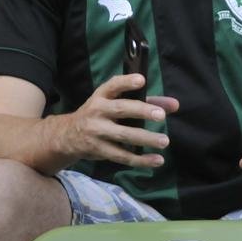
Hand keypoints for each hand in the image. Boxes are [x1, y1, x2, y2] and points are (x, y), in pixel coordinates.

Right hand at [58, 74, 178, 167]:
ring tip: (164, 141)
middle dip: (142, 111)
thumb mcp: (114, 103)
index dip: (126, 82)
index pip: (113, 85)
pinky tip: (157, 160)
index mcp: (102, 96)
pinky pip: (122, 156)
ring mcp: (96, 132)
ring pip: (123, 135)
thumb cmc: (100, 114)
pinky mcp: (98, 150)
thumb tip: (174, 105)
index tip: (141, 80)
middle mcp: (97, 111)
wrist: (67, 136)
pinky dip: (140, 159)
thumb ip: (146, 101)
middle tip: (161, 115)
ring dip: (145, 138)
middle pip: (121, 110)